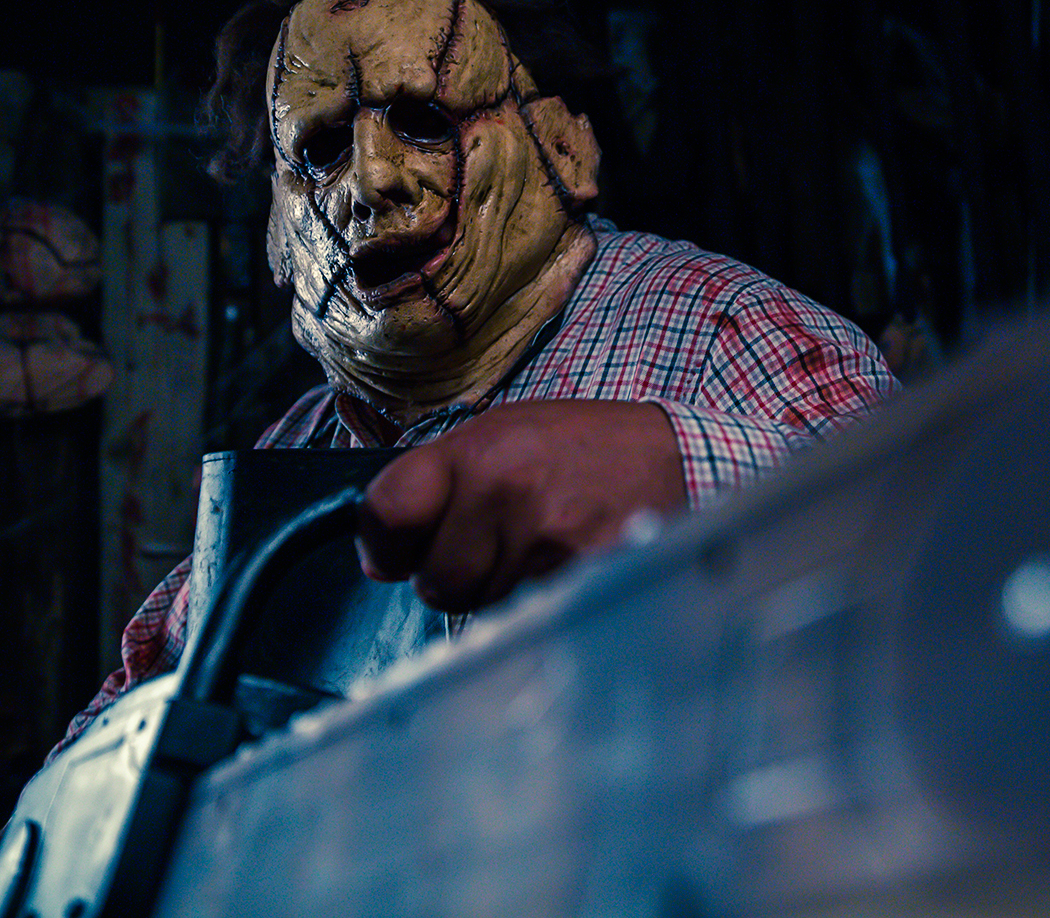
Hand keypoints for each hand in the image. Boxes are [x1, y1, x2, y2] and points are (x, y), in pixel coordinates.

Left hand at [357, 400, 686, 611]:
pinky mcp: (583, 574)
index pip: (386, 512)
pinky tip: (562, 566)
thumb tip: (378, 561)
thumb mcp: (501, 435)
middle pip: (436, 583)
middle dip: (452, 578)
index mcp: (475, 451)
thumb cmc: (580, 446)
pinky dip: (537, 602)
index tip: (399, 549)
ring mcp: (546, 538)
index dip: (386, 543)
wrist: (671, 456)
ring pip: (481, 607)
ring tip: (536, 549)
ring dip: (498, 592)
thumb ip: (435, 486)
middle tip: (489, 550)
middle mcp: (504, 491)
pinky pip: (528, 614)